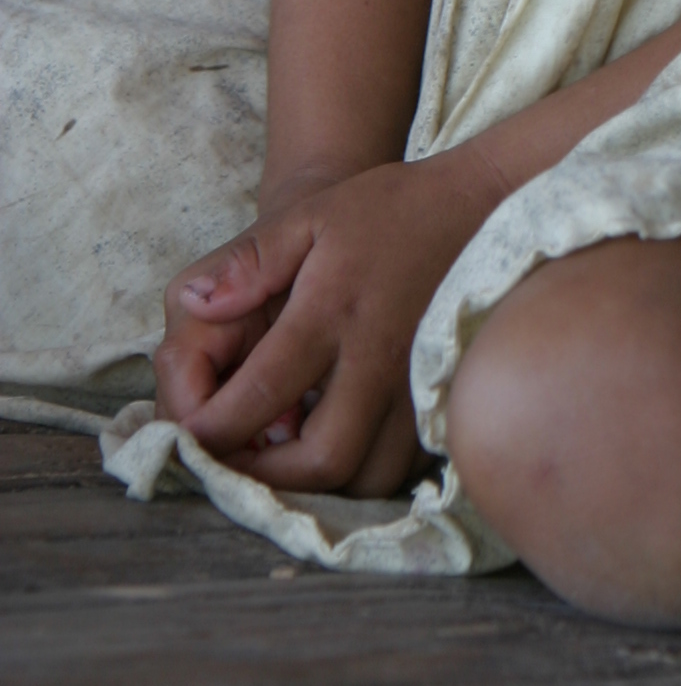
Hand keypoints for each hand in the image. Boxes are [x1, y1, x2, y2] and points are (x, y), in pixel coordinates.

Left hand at [154, 147, 505, 496]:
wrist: (485, 202)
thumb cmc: (389, 209)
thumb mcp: (310, 216)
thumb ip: (250, 263)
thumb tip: (197, 305)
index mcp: (332, 312)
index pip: (260, 395)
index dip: (213, 433)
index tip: (190, 439)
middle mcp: (379, 358)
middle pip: (320, 460)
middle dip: (268, 479)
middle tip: (239, 461)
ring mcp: (418, 384)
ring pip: (368, 476)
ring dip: (320, 483)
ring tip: (287, 457)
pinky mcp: (444, 396)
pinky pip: (404, 465)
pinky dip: (365, 470)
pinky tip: (341, 442)